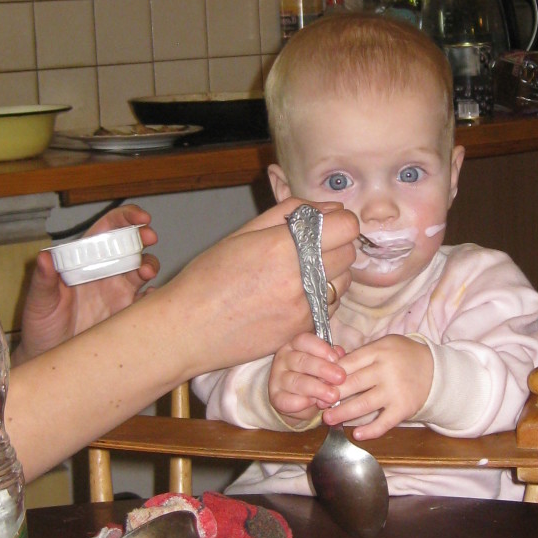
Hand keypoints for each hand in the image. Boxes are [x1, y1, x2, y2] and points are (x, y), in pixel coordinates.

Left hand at [16, 204, 158, 360]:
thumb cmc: (41, 326)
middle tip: (149, 238)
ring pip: (143, 269)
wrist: (50, 357)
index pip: (108, 229)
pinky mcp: (127, 314)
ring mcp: (119, 292)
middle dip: (144, 236)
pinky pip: (147, 301)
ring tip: (146, 273)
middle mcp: (105, 271)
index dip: (126, 218)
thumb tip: (44, 257)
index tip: (140, 218)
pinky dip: (154, 297)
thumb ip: (43, 280)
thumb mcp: (38, 302)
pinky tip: (150, 299)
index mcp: (85, 259)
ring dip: (149, 265)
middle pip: (131, 245)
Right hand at [156, 198, 357, 378]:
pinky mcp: (302, 330)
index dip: (340, 222)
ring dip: (331, 274)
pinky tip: (291, 297)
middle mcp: (299, 277)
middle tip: (310, 248)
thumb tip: (329, 208)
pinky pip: (329, 307)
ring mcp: (303, 307)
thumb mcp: (243, 233)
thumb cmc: (208, 278)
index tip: (327, 225)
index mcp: (283, 246)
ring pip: (344, 282)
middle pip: (349, 253)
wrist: (188, 329)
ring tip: (299, 274)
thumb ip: (290, 214)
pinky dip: (319, 299)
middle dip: (336, 246)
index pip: (346, 226)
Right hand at [269, 332, 347, 419]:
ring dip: (317, 388)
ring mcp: (277, 378)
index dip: (321, 348)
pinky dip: (303, 402)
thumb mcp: (325, 364)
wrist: (299, 401)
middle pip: (302, 361)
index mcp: (294, 346)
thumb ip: (332, 358)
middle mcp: (283, 359)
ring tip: (333, 395)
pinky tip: (315, 403)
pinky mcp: (276, 398)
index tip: (336, 359)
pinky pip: (288, 400)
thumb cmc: (315, 376)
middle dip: (323, 369)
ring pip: (297, 381)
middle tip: (340, 378)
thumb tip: (340, 354)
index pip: (304, 341)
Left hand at [323, 334, 433, 439]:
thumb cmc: (402, 357)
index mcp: (379, 351)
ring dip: (343, 413)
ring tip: (328, 419)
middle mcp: (386, 370)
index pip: (348, 363)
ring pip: (364, 404)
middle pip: (353, 383)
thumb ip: (359, 355)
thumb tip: (330, 365)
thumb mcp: (383, 346)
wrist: (435, 371)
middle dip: (332, 395)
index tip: (316, 383)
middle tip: (317, 403)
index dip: (330, 375)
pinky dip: (370, 430)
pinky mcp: (404, 408)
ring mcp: (396, 390)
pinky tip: (357, 434)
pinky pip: (384, 422)